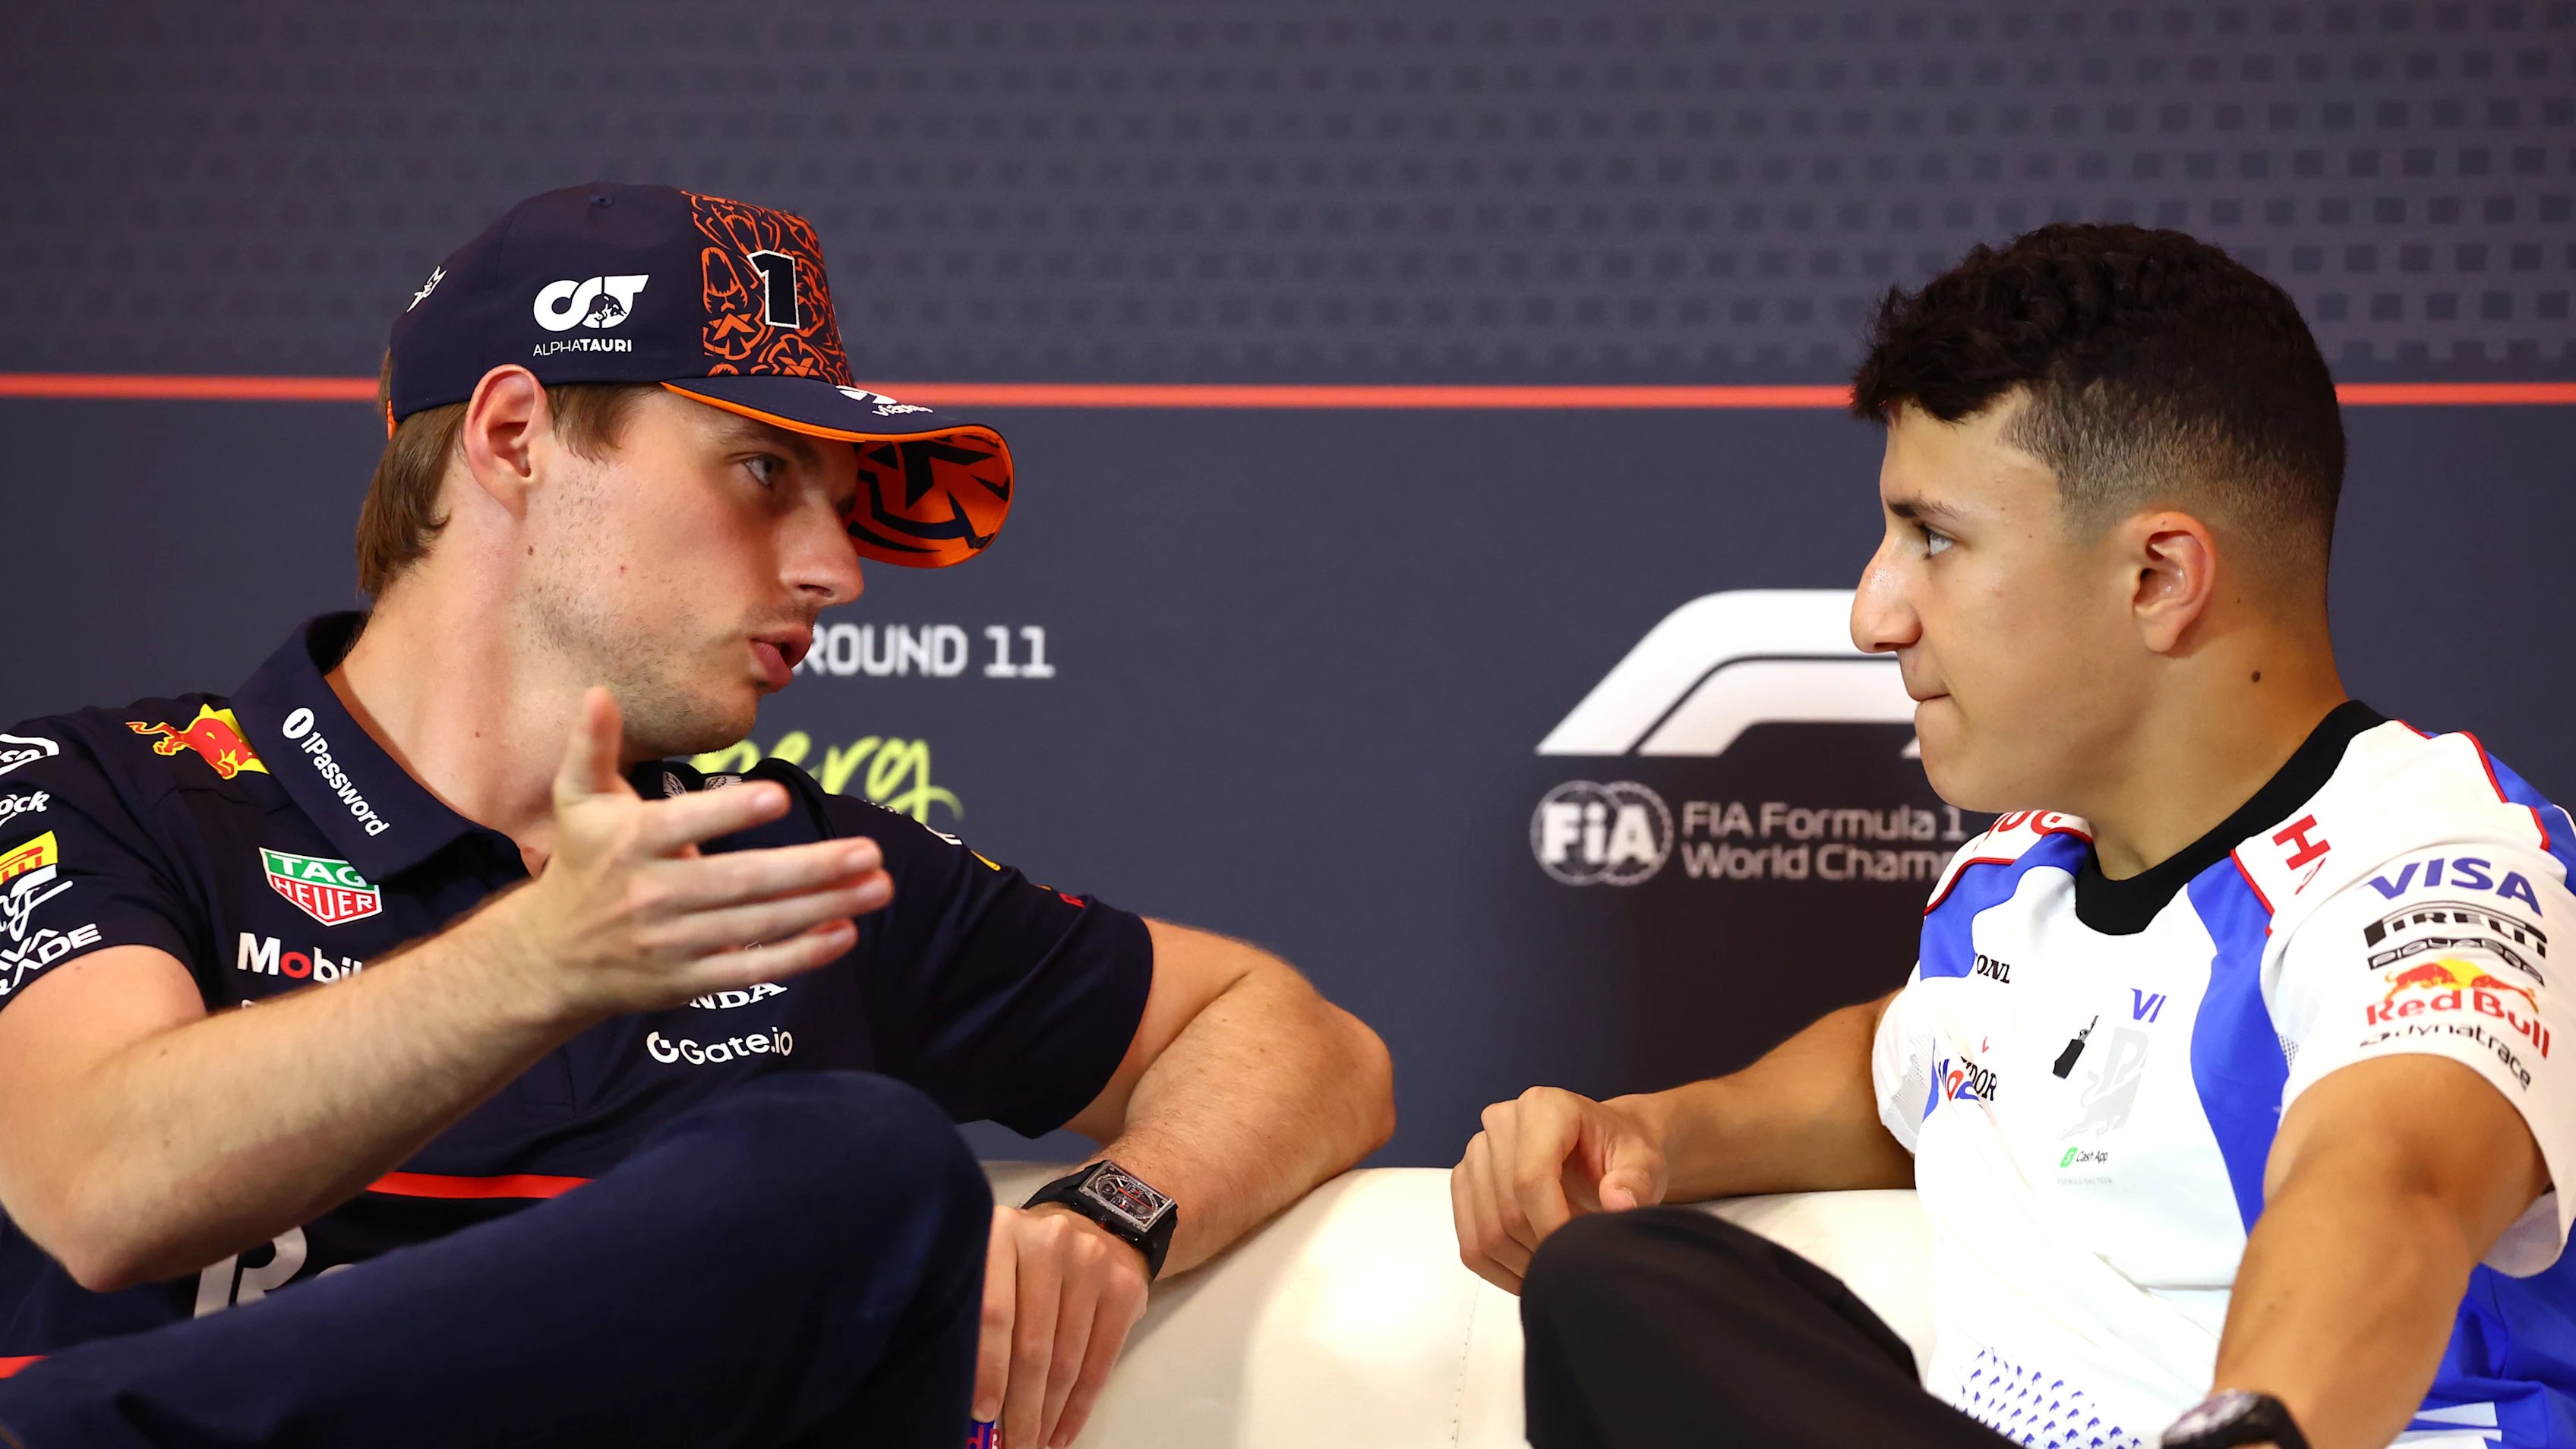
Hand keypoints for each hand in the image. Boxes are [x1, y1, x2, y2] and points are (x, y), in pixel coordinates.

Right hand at [461, 688, 892, 1021]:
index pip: (684, 825)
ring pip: (758, 924)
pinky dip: (800, 956)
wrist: (550, 957)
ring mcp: (673, 943)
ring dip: (824, 907)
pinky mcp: (687, 981)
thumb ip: (591, 746)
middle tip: (870, 851)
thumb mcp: (577, 800)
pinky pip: (750, 968)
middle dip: (811, 868)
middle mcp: (652, 895)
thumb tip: (599, 691)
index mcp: (631, 843)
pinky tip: (845, 933)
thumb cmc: (582, 862)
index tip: (781, 796)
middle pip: (741, 881)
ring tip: (879, 886)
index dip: (731, 813)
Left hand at [974, 1203, 1150, 1448]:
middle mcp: (1048, 1240)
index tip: (982, 1414)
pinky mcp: (1123, 1285)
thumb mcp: (991, 1265)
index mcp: (1000, 1233)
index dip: (988, 1369)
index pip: (993, 1313)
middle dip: (1022, 1406)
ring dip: (1049, 1413)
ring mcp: (1092, 1261)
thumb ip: (975, 1312)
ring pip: (1067, 1357)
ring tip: (1034, 1442)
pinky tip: (1063, 1430)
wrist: (1094, 1226)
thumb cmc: (1023, 1261)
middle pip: (1034, 1343)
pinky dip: (1080, 1405)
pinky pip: (1101, 1360)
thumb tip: (958, 1391)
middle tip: (1013, 1444)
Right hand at [1451, 1086, 1668, 1292]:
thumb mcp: (1645, 1161)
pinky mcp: (1467, 1181)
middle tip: (1576, 1263)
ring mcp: (1477, 1152)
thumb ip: (1636, 1181)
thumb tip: (1618, 1202)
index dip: (1551, 1226)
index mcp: (1543, 1107)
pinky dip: (1499, 1270)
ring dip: (1521, 1265)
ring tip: (1558, 1268)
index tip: (1577, 1254)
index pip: (1530, 1178)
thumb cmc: (1622, 1152)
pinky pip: (1469, 1242)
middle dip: (1542, 1250)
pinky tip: (1531, 1272)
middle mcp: (1501, 1121)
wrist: (1604, 1148)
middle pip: (1506, 1209)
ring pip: (1484, 1232)